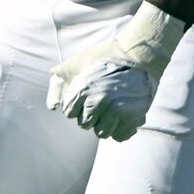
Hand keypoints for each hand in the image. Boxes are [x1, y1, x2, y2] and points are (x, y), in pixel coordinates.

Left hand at [47, 2, 185, 141]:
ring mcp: (117, 110)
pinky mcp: (134, 117)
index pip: (70, 113)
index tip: (88, 96)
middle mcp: (99, 100)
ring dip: (106, 124)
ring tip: (113, 110)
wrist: (141, 56)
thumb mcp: (77, 63)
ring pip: (101, 133)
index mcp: (83, 89)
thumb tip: (52, 107)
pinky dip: (121, 130)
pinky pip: (119, 137)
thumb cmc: (106, 58)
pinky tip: (123, 118)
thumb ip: (59, 82)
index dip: (78, 106)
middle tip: (103, 102)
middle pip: (85, 125)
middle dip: (91, 116)